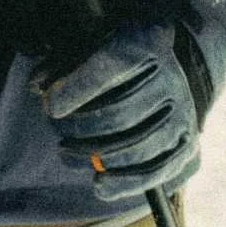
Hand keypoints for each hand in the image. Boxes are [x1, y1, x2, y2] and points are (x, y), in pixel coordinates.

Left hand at [35, 23, 199, 202]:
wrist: (171, 62)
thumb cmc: (119, 53)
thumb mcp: (93, 43)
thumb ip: (62, 63)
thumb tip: (37, 87)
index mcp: (146, 43)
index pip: (109, 70)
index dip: (77, 90)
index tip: (52, 106)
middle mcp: (171, 78)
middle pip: (120, 114)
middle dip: (80, 127)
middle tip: (57, 130)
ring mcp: (184, 114)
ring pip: (136, 147)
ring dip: (95, 155)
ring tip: (67, 152)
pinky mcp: (188, 144)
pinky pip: (156, 172)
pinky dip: (125, 184)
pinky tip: (99, 183)